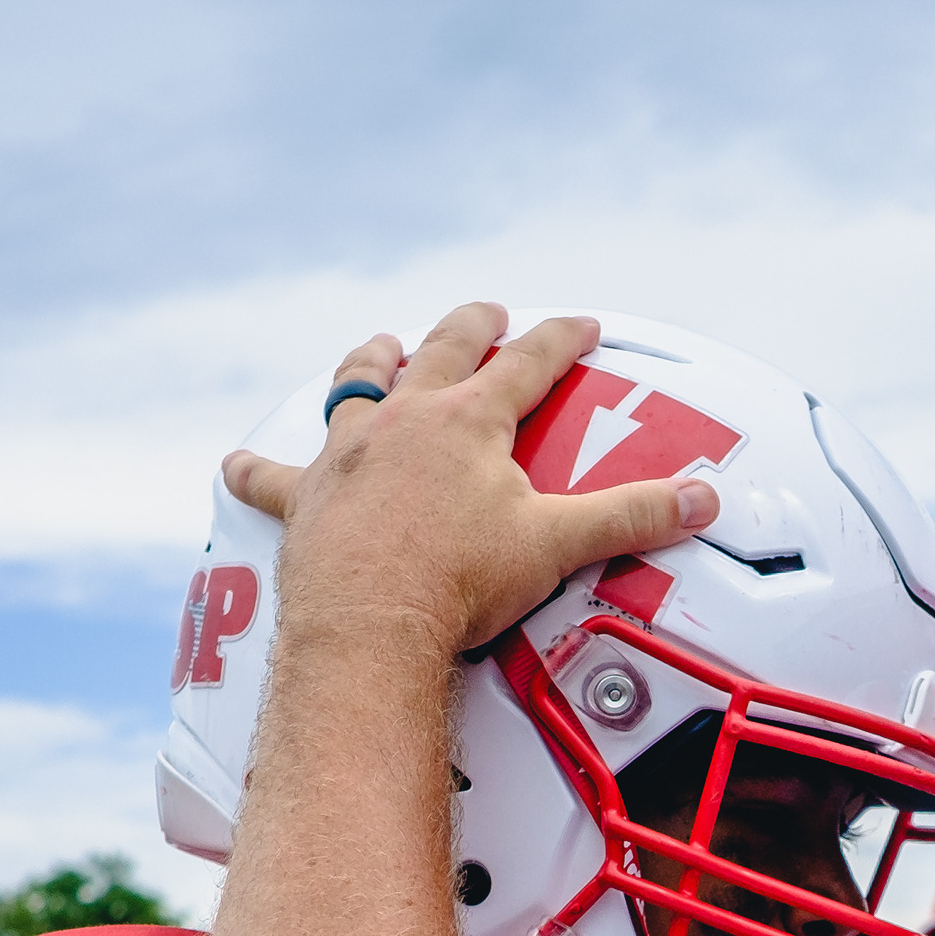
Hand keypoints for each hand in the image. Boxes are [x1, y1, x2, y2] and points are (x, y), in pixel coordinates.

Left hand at [222, 306, 719, 665]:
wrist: (371, 625)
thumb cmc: (461, 582)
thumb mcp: (556, 545)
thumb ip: (631, 517)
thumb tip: (704, 499)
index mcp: (470, 420)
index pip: (529, 363)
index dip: (562, 340)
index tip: (584, 323)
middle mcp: (404, 420)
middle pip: (442, 350)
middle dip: (471, 326)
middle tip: (487, 310)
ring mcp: (348, 453)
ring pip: (357, 386)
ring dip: (372, 362)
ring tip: (381, 347)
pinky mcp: (304, 497)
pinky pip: (272, 477)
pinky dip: (253, 470)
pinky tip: (230, 464)